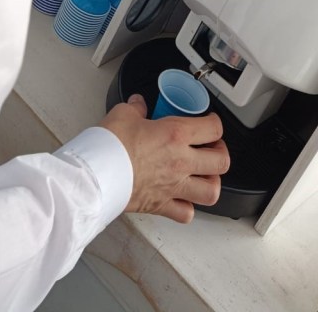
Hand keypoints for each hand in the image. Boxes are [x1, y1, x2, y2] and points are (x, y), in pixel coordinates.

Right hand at [102, 95, 228, 223]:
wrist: (97, 176)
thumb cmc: (110, 147)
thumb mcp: (123, 114)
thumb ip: (135, 107)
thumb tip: (138, 104)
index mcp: (176, 135)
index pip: (214, 128)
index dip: (215, 123)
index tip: (209, 122)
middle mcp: (181, 162)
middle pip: (221, 161)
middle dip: (220, 153)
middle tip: (211, 147)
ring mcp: (174, 187)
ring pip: (211, 191)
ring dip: (212, 182)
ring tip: (204, 175)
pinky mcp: (161, 205)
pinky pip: (186, 213)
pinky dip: (188, 208)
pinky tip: (183, 198)